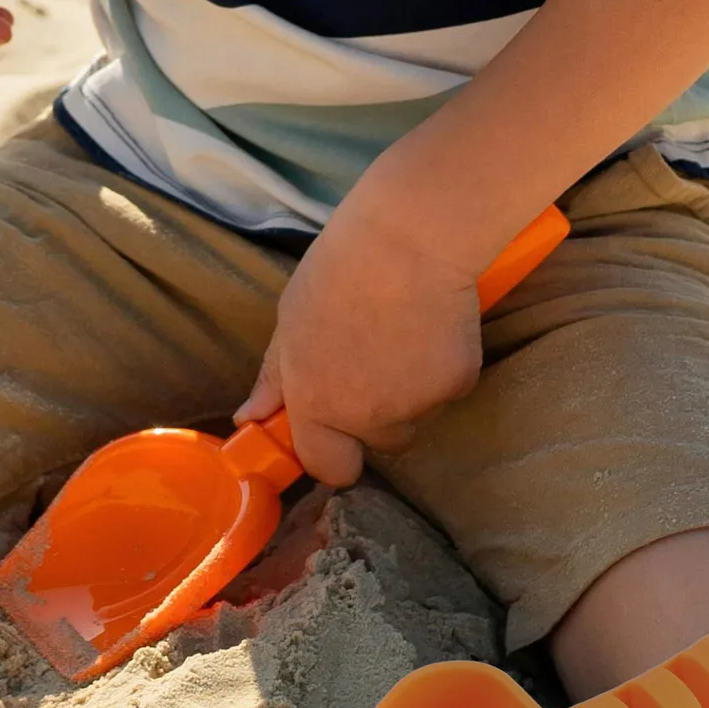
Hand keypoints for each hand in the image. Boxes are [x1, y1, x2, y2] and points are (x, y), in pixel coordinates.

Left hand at [234, 204, 485, 487]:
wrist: (409, 238)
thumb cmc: (339, 270)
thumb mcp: (291, 321)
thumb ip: (274, 380)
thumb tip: (251, 419)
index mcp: (318, 406)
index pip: (330, 469)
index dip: (336, 454)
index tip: (340, 433)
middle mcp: (367, 418)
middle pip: (381, 444)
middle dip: (381, 417)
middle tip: (378, 361)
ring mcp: (416, 406)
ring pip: (417, 418)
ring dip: (413, 394)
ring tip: (405, 336)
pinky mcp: (457, 386)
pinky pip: (448, 392)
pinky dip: (443, 369)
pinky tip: (434, 327)